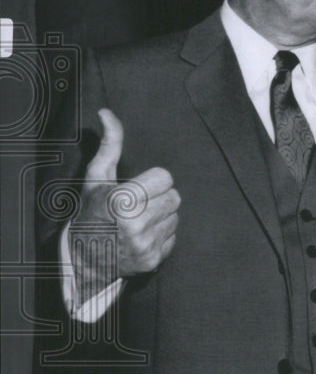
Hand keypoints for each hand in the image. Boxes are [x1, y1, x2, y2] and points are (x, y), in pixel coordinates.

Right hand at [70, 108, 180, 301]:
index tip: (136, 189)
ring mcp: (145, 244)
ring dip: (162, 216)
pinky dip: (161, 236)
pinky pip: (174, 238)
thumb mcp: (96, 178)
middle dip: (159, 198)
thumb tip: (107, 112)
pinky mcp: (153, 260)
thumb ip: (109, 145)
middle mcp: (135, 223)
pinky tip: (142, 236)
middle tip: (138, 205)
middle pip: (175, 197)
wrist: (82, 259)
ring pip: (176, 217)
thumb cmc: (91, 212)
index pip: (166, 178)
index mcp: (122, 199)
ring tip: (139, 221)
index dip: (152, 181)